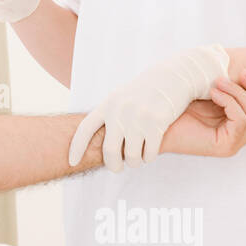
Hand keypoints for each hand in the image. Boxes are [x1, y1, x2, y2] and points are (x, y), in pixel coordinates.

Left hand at [67, 44, 229, 171]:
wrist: (173, 77)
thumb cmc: (145, 92)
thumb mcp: (121, 98)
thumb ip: (109, 116)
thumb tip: (95, 143)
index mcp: (107, 105)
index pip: (85, 129)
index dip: (76, 147)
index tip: (71, 162)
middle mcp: (119, 111)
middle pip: (109, 151)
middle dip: (113, 165)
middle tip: (118, 167)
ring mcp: (138, 117)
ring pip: (131, 157)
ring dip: (135, 162)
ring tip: (138, 157)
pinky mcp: (156, 123)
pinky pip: (149, 154)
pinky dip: (149, 157)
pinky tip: (151, 151)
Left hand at [160, 70, 245, 157]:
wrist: (151, 121)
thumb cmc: (175, 104)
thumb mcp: (208, 89)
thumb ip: (230, 84)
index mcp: (239, 124)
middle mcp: (239, 136)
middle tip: (242, 73)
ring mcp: (233, 143)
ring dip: (240, 93)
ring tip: (218, 83)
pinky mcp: (224, 146)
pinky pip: (242, 120)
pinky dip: (231, 101)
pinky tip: (214, 94)